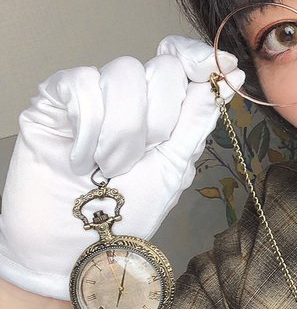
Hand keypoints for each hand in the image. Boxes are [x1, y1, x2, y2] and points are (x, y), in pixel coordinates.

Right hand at [0, 36, 242, 299]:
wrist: (73, 250)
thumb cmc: (125, 216)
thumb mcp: (174, 167)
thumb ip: (197, 118)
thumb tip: (231, 72)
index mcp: (162, 111)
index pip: (181, 62)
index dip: (197, 58)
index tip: (221, 67)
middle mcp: (128, 97)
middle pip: (160, 68)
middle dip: (159, 119)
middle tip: (138, 160)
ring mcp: (91, 94)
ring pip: (123, 73)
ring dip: (122, 132)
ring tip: (105, 168)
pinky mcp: (53, 99)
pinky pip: (82, 85)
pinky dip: (88, 128)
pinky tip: (78, 158)